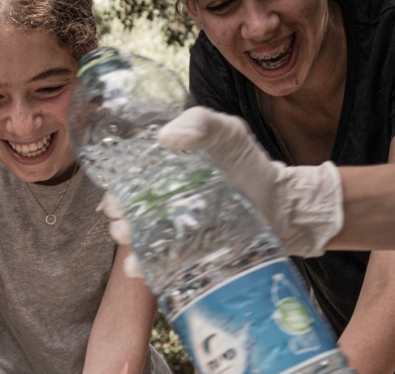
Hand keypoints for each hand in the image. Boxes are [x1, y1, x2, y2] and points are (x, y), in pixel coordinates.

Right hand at [103, 107, 344, 262]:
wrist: (280, 205)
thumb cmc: (249, 164)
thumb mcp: (227, 133)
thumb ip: (200, 124)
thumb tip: (166, 138)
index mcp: (163, 171)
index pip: (125, 177)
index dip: (114, 184)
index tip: (114, 189)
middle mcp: (161, 201)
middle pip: (124, 208)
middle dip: (116, 213)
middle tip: (121, 216)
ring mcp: (171, 230)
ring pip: (133, 236)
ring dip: (124, 238)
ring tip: (129, 236)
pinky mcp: (183, 255)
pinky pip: (154, 264)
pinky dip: (140, 268)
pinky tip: (137, 267)